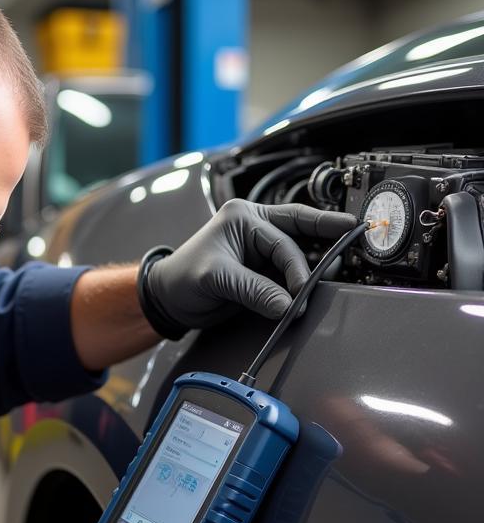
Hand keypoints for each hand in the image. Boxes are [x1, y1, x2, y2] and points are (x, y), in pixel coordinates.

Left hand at [140, 199, 358, 338]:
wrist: (168, 299)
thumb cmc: (182, 278)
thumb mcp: (216, 279)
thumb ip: (253, 291)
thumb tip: (287, 305)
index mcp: (242, 216)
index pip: (281, 240)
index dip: (296, 267)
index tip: (302, 291)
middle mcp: (255, 227)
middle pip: (301, 229)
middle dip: (327, 237)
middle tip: (354, 242)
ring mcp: (260, 248)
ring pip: (300, 249)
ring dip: (318, 262)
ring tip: (338, 272)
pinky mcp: (263, 269)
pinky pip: (291, 270)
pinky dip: (305, 278)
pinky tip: (319, 284)